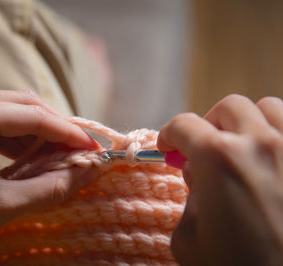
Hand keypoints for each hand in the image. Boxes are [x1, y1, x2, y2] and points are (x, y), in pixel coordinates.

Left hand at [0, 90, 98, 264]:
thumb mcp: (2, 205)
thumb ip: (53, 185)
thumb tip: (92, 171)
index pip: (32, 116)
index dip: (68, 133)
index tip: (94, 150)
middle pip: (22, 105)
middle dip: (55, 129)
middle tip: (81, 151)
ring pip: (8, 113)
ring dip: (37, 134)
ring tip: (61, 156)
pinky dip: (17, 140)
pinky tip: (33, 157)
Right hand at [157, 95, 282, 264]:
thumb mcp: (190, 242)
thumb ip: (189, 201)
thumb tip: (198, 177)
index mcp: (219, 159)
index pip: (184, 126)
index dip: (169, 135)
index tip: (167, 148)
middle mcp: (260, 143)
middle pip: (227, 108)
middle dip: (209, 124)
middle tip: (204, 149)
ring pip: (268, 108)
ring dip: (249, 123)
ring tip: (243, 148)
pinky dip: (278, 134)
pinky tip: (273, 160)